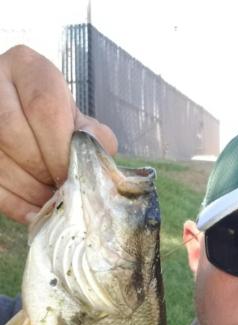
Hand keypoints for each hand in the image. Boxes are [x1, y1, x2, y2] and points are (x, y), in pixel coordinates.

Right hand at [0, 45, 117, 223]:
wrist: (21, 116)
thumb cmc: (55, 120)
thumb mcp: (76, 119)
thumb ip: (91, 136)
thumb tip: (96, 159)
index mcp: (27, 68)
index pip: (43, 107)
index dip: (59, 149)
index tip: (73, 174)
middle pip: (12, 131)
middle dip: (42, 170)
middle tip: (62, 191)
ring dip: (28, 189)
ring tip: (51, 202)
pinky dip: (13, 203)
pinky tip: (34, 213)